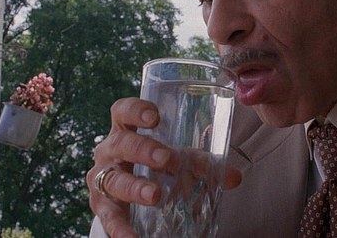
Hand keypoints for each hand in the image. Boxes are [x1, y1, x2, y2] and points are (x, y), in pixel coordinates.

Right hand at [87, 97, 241, 237]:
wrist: (128, 194)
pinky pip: (109, 218)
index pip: (122, 111)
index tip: (154, 116)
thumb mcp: (176, 159)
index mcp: (125, 130)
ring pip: (114, 179)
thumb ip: (202, 165)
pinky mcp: (102, 206)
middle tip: (165, 158)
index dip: (135, 110)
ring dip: (134, 187)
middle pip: (121, 144)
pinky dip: (120, 228)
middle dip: (143, 149)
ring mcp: (103, 178)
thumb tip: (234, 176)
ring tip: (154, 196)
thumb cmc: (153, 166)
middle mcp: (109, 151)